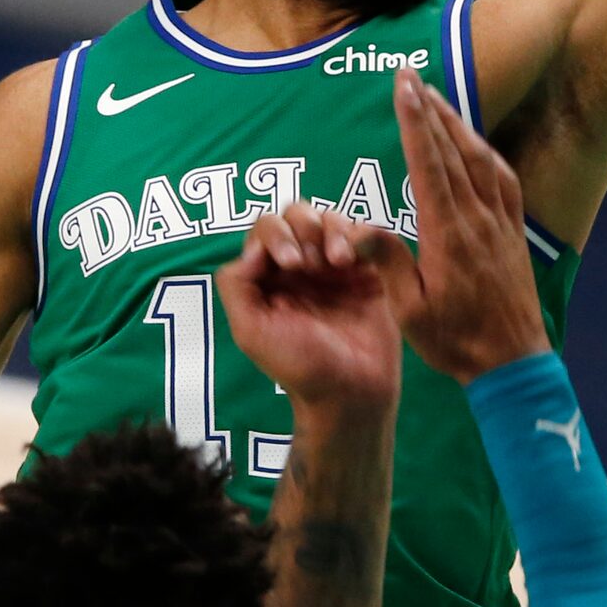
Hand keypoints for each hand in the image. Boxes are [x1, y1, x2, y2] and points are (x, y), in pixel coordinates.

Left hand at [217, 204, 404, 409]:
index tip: (291, 265)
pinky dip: (359, 234)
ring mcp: (336, 267)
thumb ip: (236, 285)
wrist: (351, 392)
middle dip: (303, 228)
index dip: (276, 235)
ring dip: (332, 230)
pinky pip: (365, 233)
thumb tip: (253, 249)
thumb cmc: (299, 367)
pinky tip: (355, 261)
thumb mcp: (250, 331)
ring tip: (338, 262)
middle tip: (313, 264)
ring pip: (330, 218)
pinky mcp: (370, 271)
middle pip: (297, 214)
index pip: (265, 230)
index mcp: (270, 277)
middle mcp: (302, 267)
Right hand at [385, 70, 550, 384]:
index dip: (414, 121)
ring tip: (437, 99)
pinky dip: (486, 153)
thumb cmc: (457, 341)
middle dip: (430, 109)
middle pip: (453, 150)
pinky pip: (503, 180)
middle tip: (411, 75)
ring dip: (458, 125)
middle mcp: (478, 219)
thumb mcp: (411, 311)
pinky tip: (477, 147)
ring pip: (481, 159)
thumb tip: (358, 225)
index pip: (429, 163)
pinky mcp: (514, 234)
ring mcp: (500, 224)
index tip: (402, 87)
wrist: (514, 363)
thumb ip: (388, 263)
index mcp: (449, 233)